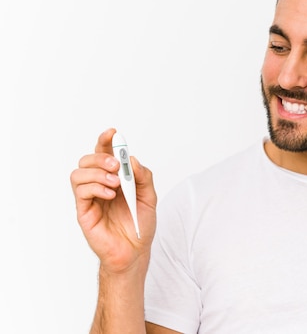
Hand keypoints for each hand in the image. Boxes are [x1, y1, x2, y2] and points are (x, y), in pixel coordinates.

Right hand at [70, 128, 156, 273]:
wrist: (135, 251)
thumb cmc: (139, 225)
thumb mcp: (149, 198)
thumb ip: (144, 177)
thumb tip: (131, 160)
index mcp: (115, 178)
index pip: (105, 154)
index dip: (106, 141)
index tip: (113, 133)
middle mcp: (99, 185)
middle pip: (88, 159)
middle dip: (101, 157)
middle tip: (115, 166)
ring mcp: (90, 197)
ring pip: (79, 173)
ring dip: (97, 173)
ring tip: (115, 184)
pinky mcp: (84, 211)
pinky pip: (81, 191)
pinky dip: (95, 188)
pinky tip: (110, 195)